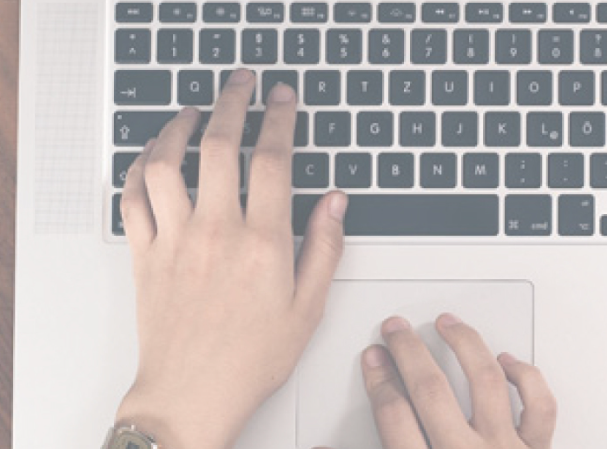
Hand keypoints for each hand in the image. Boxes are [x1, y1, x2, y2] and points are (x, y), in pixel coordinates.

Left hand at [116, 69, 347, 447]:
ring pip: (166, 162)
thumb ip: (325, 248)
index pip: (273, 160)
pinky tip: (151, 157)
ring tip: (192, 112)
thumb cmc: (250, 359)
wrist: (193, 394)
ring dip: (177, 127)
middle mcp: (216, 232)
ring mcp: (175, 239)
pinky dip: (138, 168)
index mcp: (262, 243)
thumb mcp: (307, 308)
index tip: (282, 98)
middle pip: (220, 144)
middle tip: (241, 83)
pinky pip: (132, 197)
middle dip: (233, 101)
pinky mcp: (145, 254)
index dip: (279, 118)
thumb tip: (336, 203)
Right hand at [361, 314, 556, 448]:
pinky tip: (507, 361)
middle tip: (397, 329)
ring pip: (486, 381)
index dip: (379, 381)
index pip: (394, 416)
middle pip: (431, 389)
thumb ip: (384, 448)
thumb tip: (333, 441)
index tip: (375, 360)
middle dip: (409, 352)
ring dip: (465, 344)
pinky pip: (539, 406)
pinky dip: (525, 378)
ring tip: (449, 323)